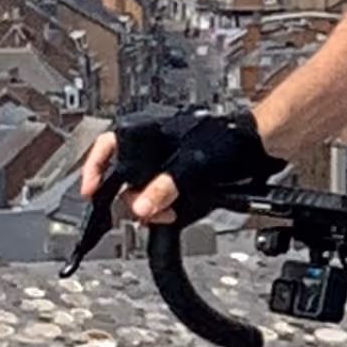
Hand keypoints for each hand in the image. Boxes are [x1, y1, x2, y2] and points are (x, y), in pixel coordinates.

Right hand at [80, 109, 278, 228]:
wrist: (256, 148)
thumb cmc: (227, 140)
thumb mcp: (191, 164)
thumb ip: (164, 186)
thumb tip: (142, 207)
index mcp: (148, 132)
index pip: (107, 147)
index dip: (94, 170)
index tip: (89, 191)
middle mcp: (153, 148)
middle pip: (124, 177)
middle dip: (132, 198)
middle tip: (144, 210)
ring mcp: (165, 166)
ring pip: (142, 191)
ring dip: (148, 206)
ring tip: (164, 213)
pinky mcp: (178, 180)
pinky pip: (159, 197)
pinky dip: (161, 208)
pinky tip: (169, 214)